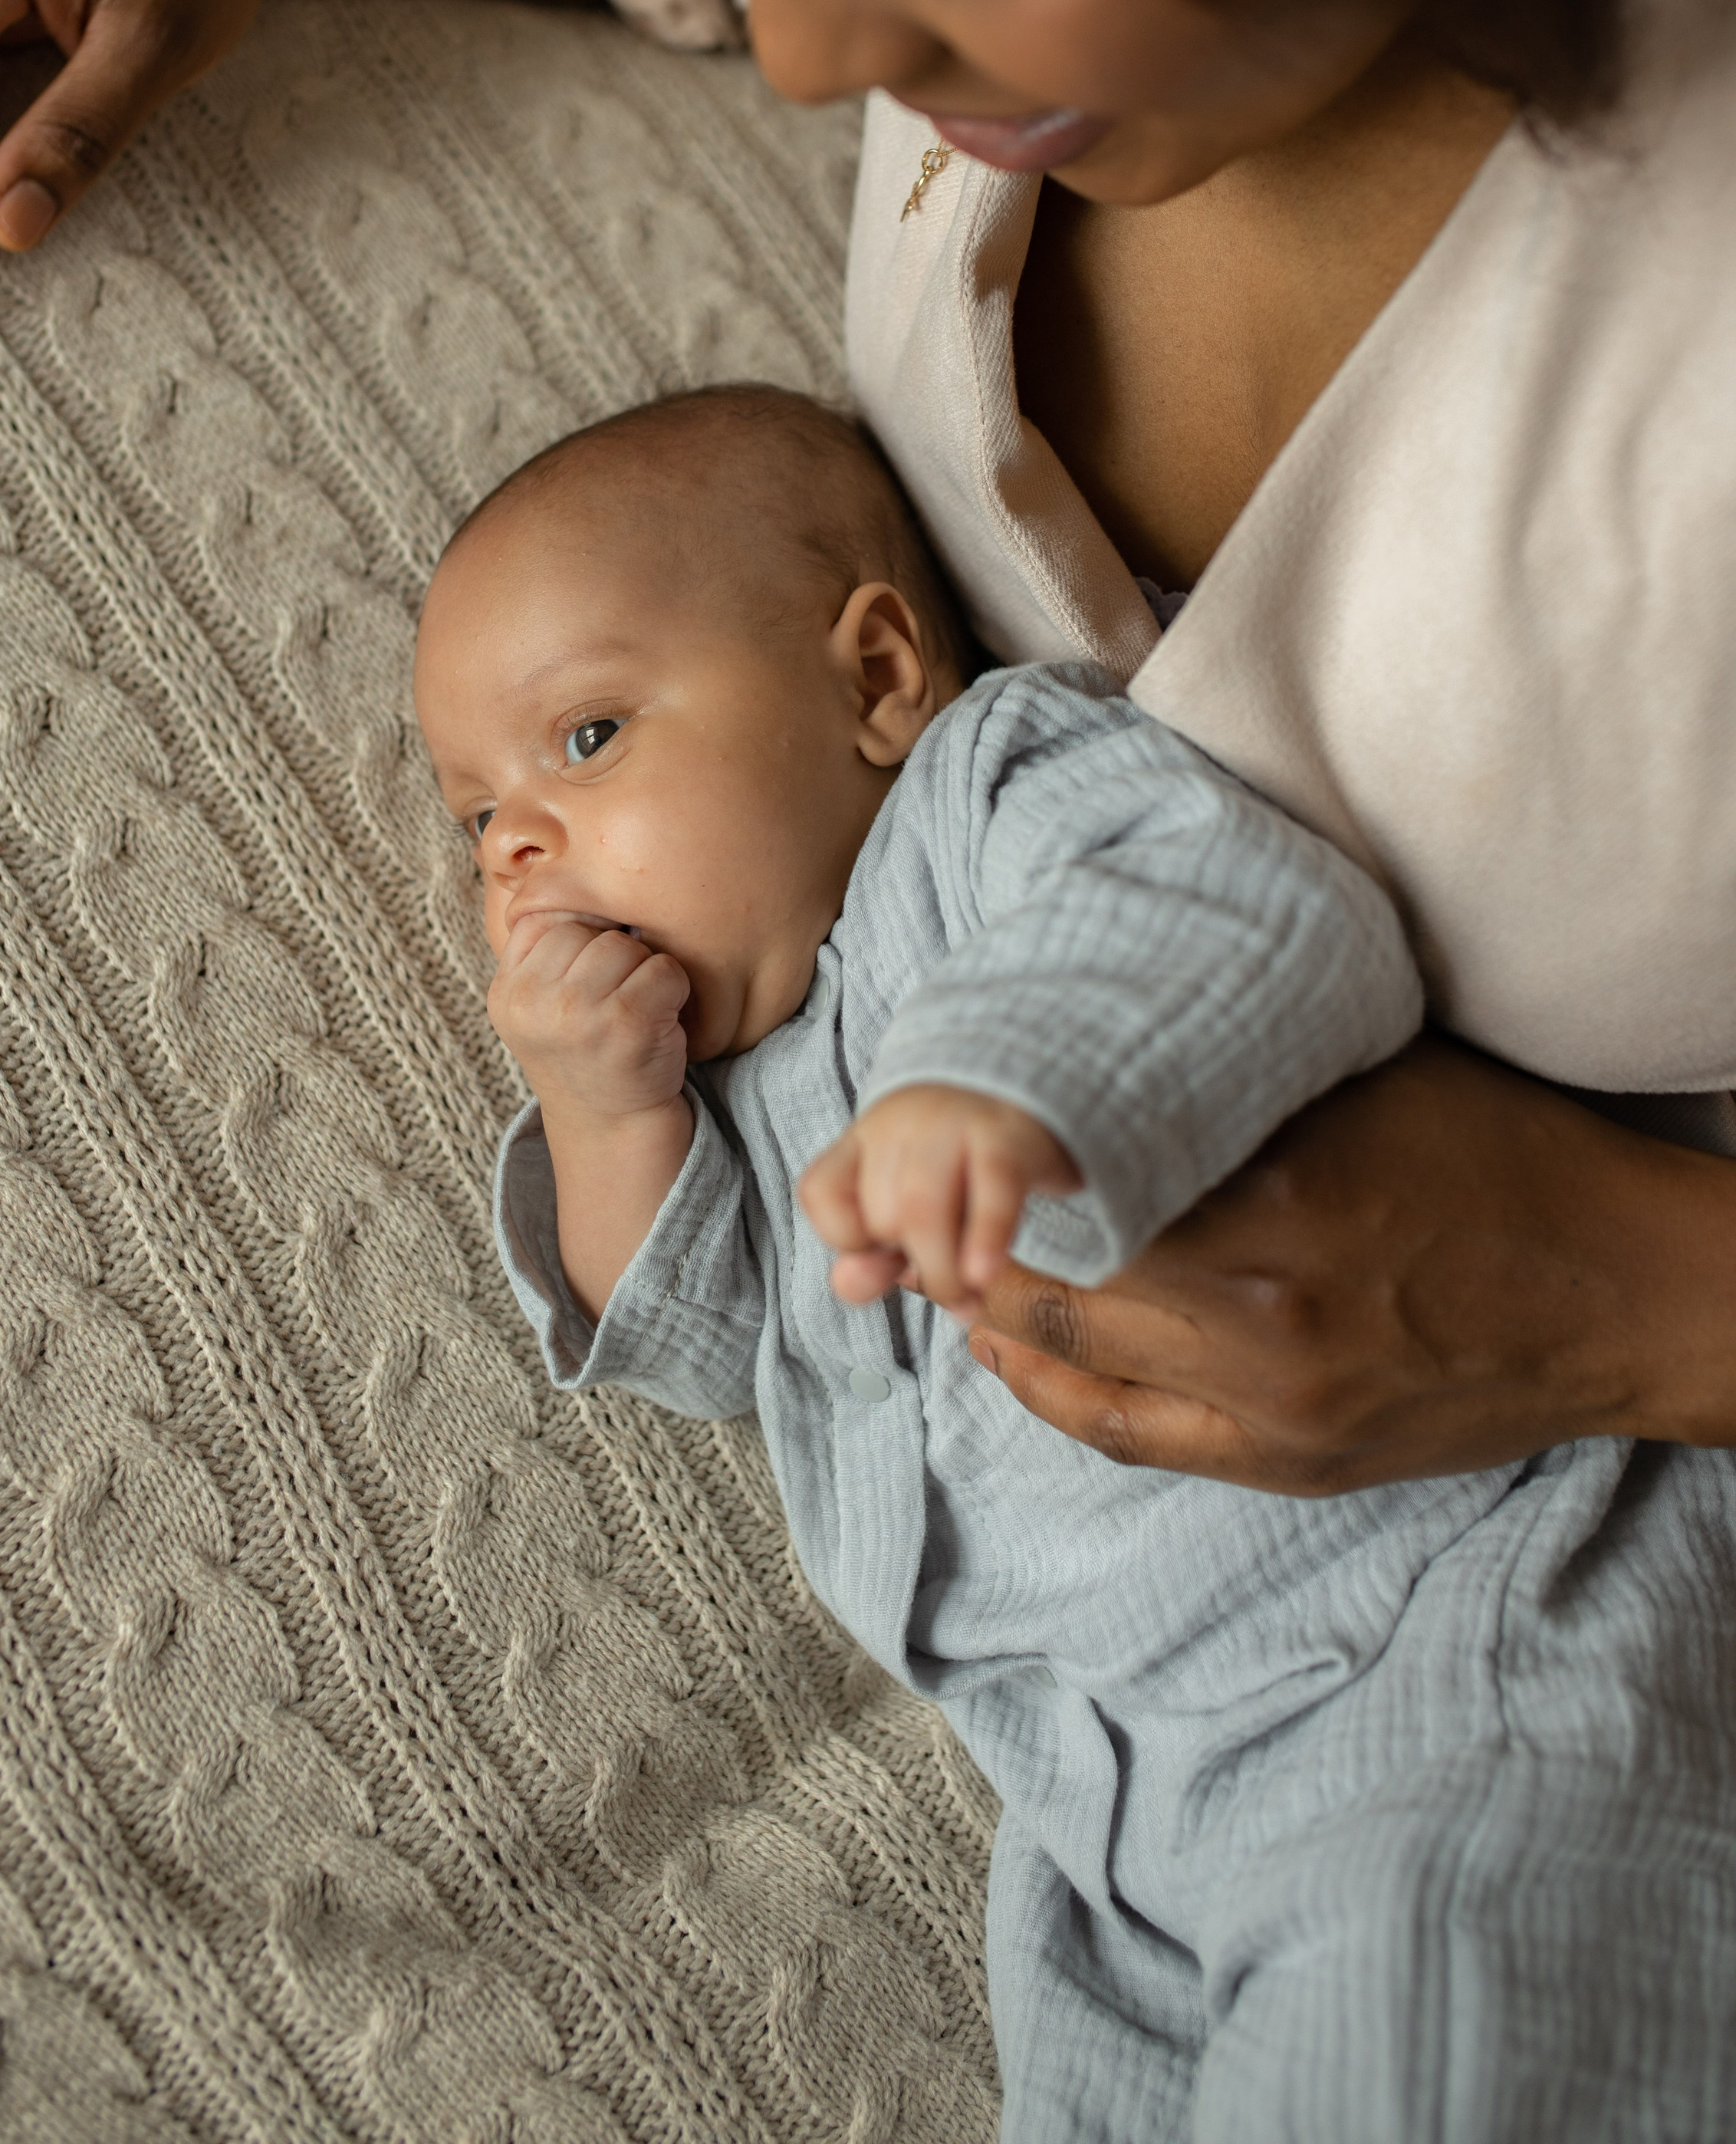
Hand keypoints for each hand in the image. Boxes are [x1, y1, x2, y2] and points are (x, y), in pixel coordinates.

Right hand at [489, 907, 692, 1124]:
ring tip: (635, 1011)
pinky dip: (673, 990)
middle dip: (613, 956)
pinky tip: (659, 1021)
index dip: (578, 935)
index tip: (588, 974)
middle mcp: (533, 1004)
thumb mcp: (540, 1006)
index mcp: (506, 993)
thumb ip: (542, 950)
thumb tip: (569, 870)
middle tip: (614, 1001)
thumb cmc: (586, 1052)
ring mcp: (577, 1015)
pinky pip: (664, 968)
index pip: (542, 915)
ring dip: (644, 972)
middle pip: (588, 928)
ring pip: (626, 945)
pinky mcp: (626, 1024)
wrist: (614, 1126)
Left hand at [799, 1083, 1078, 1320]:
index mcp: (866, 1138)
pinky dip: (984, 1242)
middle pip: (881, 1212)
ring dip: (943, 1273)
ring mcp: (954, 1125)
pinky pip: (990, 1196)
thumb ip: (870, 1252)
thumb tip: (849, 1285)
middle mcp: (901, 1125)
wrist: (1025, 1081)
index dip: (847, 1239)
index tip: (887, 1252)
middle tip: (948, 1277)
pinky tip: (984, 1275)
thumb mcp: (904, 1203)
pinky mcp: (1008, 1138)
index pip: (821, 1193)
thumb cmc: (958, 1164)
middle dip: (913, 1262)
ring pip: (923, 1211)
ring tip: (968, 1299)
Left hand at [963, 1034, 1735, 1492]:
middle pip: (1053, 1283)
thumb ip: (1229, 1081)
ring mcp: (1272, 1410)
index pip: (1072, 1192)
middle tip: (901, 1200)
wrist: (1621, 1292)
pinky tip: (1003, 1349)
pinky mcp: (1291, 1465)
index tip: (932, 1135)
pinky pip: (1128, 1437)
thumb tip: (1097, 1056)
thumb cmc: (1498, 1155)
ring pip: (1075, 1364)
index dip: (986, 1171)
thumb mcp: (1360, 1078)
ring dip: (993, 1313)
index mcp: (1270, 1204)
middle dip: (963, 1244)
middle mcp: (1255, 1318)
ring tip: (937, 1265)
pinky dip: (1050, 1392)